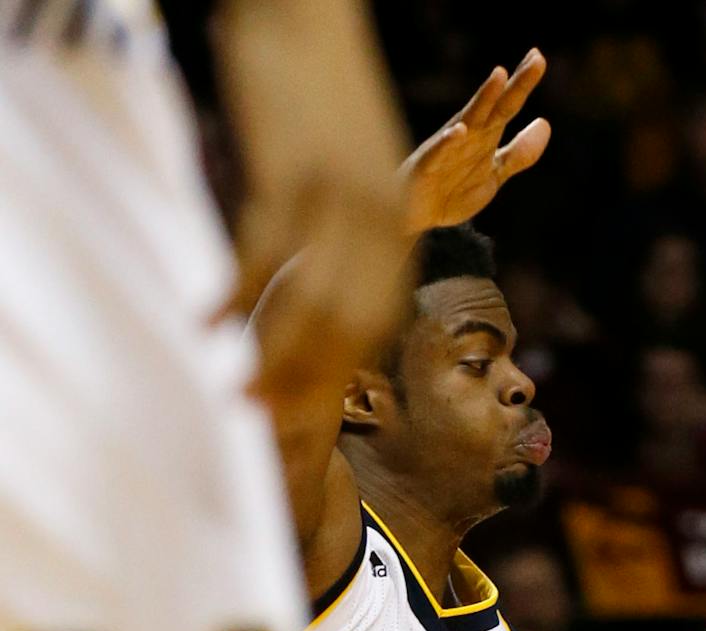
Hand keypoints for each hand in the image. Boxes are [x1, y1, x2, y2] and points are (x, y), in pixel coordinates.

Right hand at [222, 16, 409, 416]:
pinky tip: (208, 324)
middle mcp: (380, 219)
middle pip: (348, 323)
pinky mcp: (294, 175)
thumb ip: (345, 212)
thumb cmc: (319, 88)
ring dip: (273, 355)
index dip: (340, 363)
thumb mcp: (347, 161)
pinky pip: (265, 253)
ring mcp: (338, 200)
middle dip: (308, 377)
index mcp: (396, 219)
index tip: (307, 399)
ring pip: (311, 301)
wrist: (306, 15)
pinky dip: (238, 295)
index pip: (375, 315)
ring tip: (240, 393)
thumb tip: (323, 250)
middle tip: (265, 415)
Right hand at [400, 50, 552, 235]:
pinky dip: (448, 142)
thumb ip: (520, 152)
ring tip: (499, 76)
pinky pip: (439, 153)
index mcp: (485, 136)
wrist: (419, 215)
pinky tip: (461, 131)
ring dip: (483, 98)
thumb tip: (545, 123)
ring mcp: (448, 148)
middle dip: (513, 83)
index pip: (508, 105)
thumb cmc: (453, 188)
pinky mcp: (429, 167)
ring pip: (468, 119)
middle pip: (494, 105)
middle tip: (536, 56)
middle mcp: (468, 135)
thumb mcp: (496, 172)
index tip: (539, 57)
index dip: (524, 83)